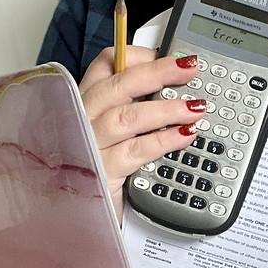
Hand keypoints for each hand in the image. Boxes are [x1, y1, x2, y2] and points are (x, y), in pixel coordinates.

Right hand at [79, 46, 203, 221]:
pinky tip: (184, 135)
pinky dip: (163, 140)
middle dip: (158, 73)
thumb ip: (130, 105)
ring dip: (165, 109)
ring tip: (194, 107)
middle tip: (190, 69)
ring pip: (128, 116)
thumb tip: (172, 88)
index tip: (166, 56)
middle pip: (119, 84)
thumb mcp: (106, 130)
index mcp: (84, 99)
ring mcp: (90, 144)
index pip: (105, 63)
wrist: (73, 211)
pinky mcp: (101, 172)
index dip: (138, 55)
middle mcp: (82, 117)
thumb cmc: (93, 165)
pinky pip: (136, 151)